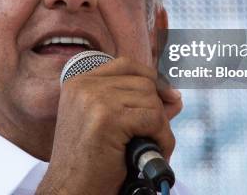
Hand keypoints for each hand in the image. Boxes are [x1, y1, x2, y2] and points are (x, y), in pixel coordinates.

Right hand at [36, 56, 181, 194]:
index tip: (168, 97)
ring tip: (151, 147)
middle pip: (143, 82)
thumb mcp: (110, 127)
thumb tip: (176, 97)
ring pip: (151, 100)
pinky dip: (161, 138)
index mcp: (79, 84)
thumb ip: (139, 107)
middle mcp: (84, 86)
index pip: (126, 65)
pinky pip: (153, 119)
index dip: (151, 79)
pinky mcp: (107, 117)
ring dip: (160, 127)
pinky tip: (152, 152)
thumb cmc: (89, 164)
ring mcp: (94, 99)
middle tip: (157, 135)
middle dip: (158, 109)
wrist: (71, 191)